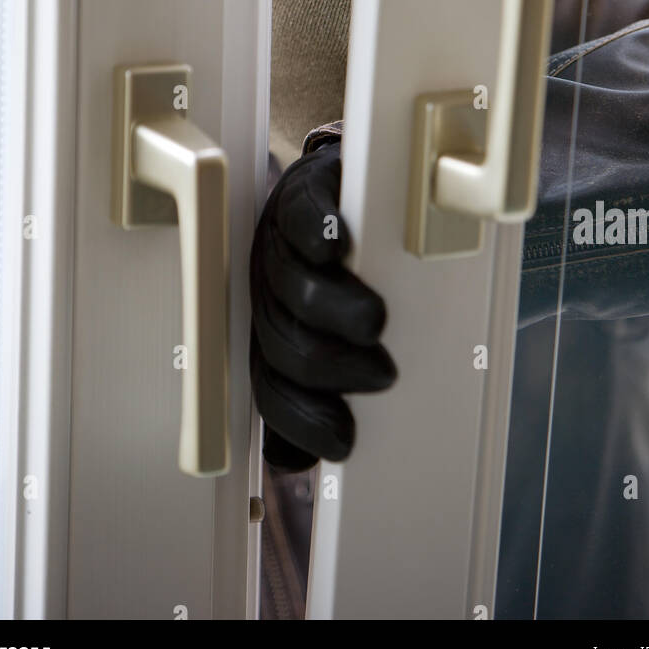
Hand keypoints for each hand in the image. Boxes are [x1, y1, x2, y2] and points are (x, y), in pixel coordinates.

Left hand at [250, 139, 396, 472]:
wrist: (340, 187)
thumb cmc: (346, 272)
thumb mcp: (333, 335)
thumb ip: (322, 388)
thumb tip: (309, 461)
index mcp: (274, 332)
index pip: (273, 390)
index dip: (302, 420)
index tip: (344, 440)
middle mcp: (267, 292)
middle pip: (285, 342)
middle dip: (331, 368)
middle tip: (381, 374)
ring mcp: (277, 242)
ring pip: (291, 285)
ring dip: (330, 308)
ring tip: (373, 321)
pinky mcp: (298, 194)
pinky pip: (300, 216)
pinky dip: (319, 233)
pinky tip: (338, 247)